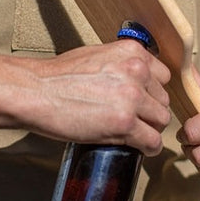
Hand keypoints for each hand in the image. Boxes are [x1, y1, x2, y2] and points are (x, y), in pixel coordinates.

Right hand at [27, 40, 171, 155]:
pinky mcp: (124, 123)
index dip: (152, 92)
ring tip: (132, 133)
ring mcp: (132, 97)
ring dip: (149, 129)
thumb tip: (138, 80)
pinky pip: (152, 141)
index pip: (163, 76)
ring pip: (161, 121)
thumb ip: (123, 64)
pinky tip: (138, 147)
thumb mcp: (98, 55)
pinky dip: (148, 148)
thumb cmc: (58, 76)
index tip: (142, 101)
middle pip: (163, 100)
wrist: (36, 92)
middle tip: (133, 120)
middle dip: (150, 112)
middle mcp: (137, 71)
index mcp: (133, 52)